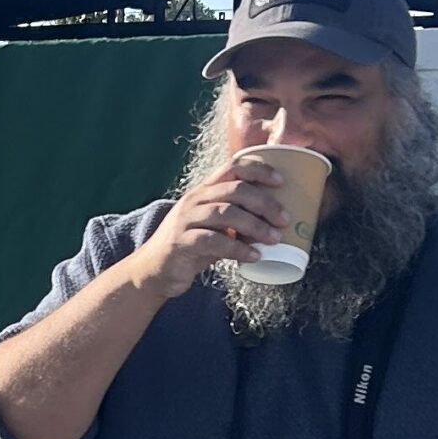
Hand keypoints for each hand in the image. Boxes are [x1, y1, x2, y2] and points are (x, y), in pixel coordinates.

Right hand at [129, 157, 292, 299]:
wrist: (152, 271)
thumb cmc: (189, 247)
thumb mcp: (213, 226)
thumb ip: (237, 220)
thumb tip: (275, 222)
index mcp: (204, 191)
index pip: (232, 167)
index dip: (259, 170)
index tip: (281, 181)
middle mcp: (194, 200)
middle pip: (234, 189)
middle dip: (264, 202)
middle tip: (285, 219)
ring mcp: (186, 220)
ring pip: (225, 213)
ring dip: (255, 225)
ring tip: (274, 239)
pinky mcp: (182, 243)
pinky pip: (214, 242)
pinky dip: (238, 249)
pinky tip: (253, 256)